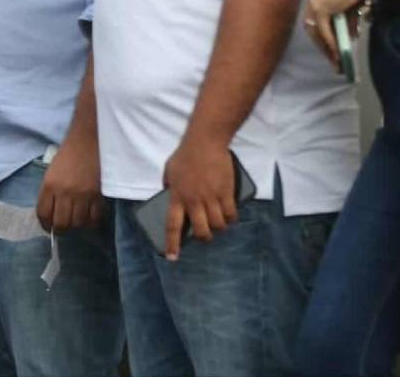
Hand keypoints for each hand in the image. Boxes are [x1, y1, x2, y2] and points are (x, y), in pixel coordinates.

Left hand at [36, 132, 104, 231]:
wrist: (89, 140)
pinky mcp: (98, 195)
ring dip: (77, 225)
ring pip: (78, 223)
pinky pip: (94, 218)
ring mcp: (82, 195)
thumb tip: (52, 213)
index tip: (48, 226)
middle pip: (61, 223)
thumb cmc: (69, 154)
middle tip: (64, 227)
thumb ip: (51, 192)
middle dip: (60, 229)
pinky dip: (91, 222)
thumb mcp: (52, 172)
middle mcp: (64, 192)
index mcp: (49, 185)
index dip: (45, 224)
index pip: (43, 214)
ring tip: (77, 221)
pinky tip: (90, 218)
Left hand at [161, 135, 236, 259]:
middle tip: (205, 236)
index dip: (172, 244)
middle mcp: (193, 200)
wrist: (205, 141)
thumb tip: (168, 193)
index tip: (172, 258)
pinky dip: (231, 218)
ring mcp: (210, 197)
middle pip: (201, 230)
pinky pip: (231, 214)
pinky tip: (230, 216)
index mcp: (177, 196)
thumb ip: (168, 184)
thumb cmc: (186, 154)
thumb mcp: (169, 169)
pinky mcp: (226, 192)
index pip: (172, 225)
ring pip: (218, 225)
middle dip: (204, 238)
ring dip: (219, 228)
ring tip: (219, 224)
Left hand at [302, 0, 363, 66]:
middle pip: (311, 28)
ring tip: (335, 59)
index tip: (327, 48)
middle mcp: (310, 0)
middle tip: (331, 58)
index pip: (313, 21)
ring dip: (325, 47)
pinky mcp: (321, 10)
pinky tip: (336, 52)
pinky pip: (324, 31)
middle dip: (321, 45)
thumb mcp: (348, 8)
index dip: (319, 36)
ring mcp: (313, 5)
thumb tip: (350, 38)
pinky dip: (330, 42)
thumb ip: (346, 23)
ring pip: (316, 32)